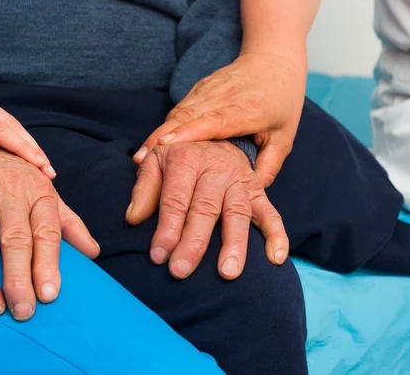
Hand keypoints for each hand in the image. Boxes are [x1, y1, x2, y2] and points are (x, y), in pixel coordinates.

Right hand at [0, 131, 99, 320]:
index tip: (50, 295)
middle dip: (20, 279)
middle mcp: (12, 193)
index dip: (49, 265)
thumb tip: (94, 253)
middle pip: (16, 241)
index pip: (47, 233)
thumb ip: (69, 223)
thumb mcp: (45, 191)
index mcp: (40, 194)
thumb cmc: (13, 172)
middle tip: (24, 312)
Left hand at [126, 140, 287, 279]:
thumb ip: (143, 190)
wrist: (214, 136)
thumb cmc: (179, 158)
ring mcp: (239, 180)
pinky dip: (276, 235)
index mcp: (186, 159)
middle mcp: (216, 168)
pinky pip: (271, 213)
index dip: (166, 228)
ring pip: (237, 213)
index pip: (175, 199)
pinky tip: (275, 259)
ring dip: (234, 244)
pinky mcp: (258, 191)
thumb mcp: (155, 163)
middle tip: (181, 271)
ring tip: (227, 273)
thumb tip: (133, 219)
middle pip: (205, 208)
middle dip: (193, 242)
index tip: (158, 256)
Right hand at [134, 53, 305, 186]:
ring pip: (178, 112)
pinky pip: (179, 108)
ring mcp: (208, 89)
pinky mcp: (199, 88)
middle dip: (161, 137)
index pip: (214, 121)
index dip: (188, 132)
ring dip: (158, 133)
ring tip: (141, 156)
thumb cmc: (282, 101)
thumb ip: (269, 165)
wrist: (274, 59)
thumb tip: (252, 193)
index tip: (166, 145)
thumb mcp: (284, 136)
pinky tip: (153, 143)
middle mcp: (223, 97)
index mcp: (246, 109)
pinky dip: (164, 126)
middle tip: (141, 160)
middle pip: (186, 116)